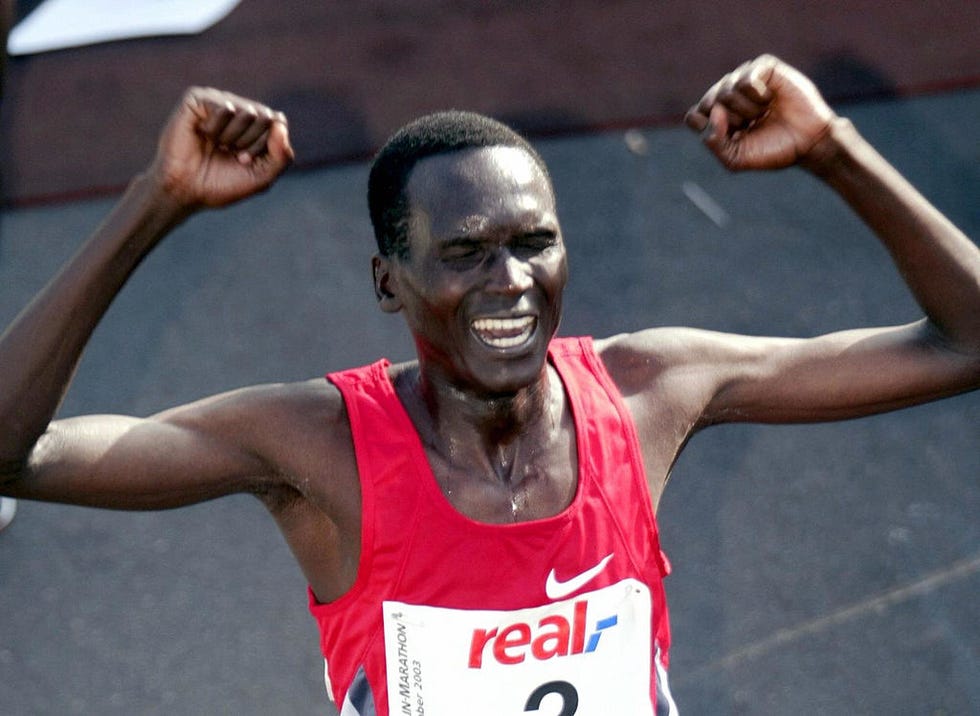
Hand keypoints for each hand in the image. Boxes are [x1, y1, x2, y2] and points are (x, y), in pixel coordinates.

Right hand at [149, 87, 294, 208]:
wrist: (185, 190)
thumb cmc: (223, 185)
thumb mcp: (262, 177)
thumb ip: (282, 155)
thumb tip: (280, 123)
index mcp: (254, 125)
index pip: (279, 122)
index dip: (266, 147)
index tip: (247, 161)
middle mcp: (237, 109)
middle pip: (266, 116)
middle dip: (251, 144)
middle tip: (230, 154)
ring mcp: (217, 102)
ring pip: (248, 112)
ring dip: (233, 138)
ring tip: (216, 145)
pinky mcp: (197, 99)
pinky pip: (225, 108)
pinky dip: (216, 129)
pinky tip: (203, 134)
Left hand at [684, 54, 836, 170]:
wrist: (808, 142)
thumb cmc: (772, 150)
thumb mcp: (736, 158)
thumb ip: (714, 143)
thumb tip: (713, 112)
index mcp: (718, 116)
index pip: (694, 116)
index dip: (708, 128)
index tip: (731, 136)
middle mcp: (728, 95)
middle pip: (708, 102)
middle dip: (731, 121)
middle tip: (751, 125)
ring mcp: (745, 79)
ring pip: (726, 89)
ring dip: (747, 110)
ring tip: (764, 113)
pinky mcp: (764, 68)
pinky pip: (746, 79)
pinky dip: (757, 96)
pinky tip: (770, 99)